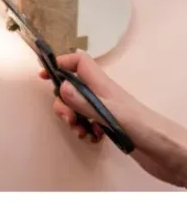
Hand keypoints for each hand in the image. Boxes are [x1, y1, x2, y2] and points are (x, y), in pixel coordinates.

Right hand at [41, 52, 186, 187]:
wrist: (171, 154)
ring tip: (81, 132)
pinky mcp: (111, 127)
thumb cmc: (145, 129)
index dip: (60, 64)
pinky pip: (88, 123)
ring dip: (73, 119)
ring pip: (78, 107)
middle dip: (63, 102)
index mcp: (103, 86)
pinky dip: (85, 131)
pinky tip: (92, 140)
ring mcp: (107, 111)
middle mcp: (103, 95)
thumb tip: (60, 86)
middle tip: (68, 118)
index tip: (45, 76)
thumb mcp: (111, 115)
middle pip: (72, 87)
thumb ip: (84, 102)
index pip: (78, 62)